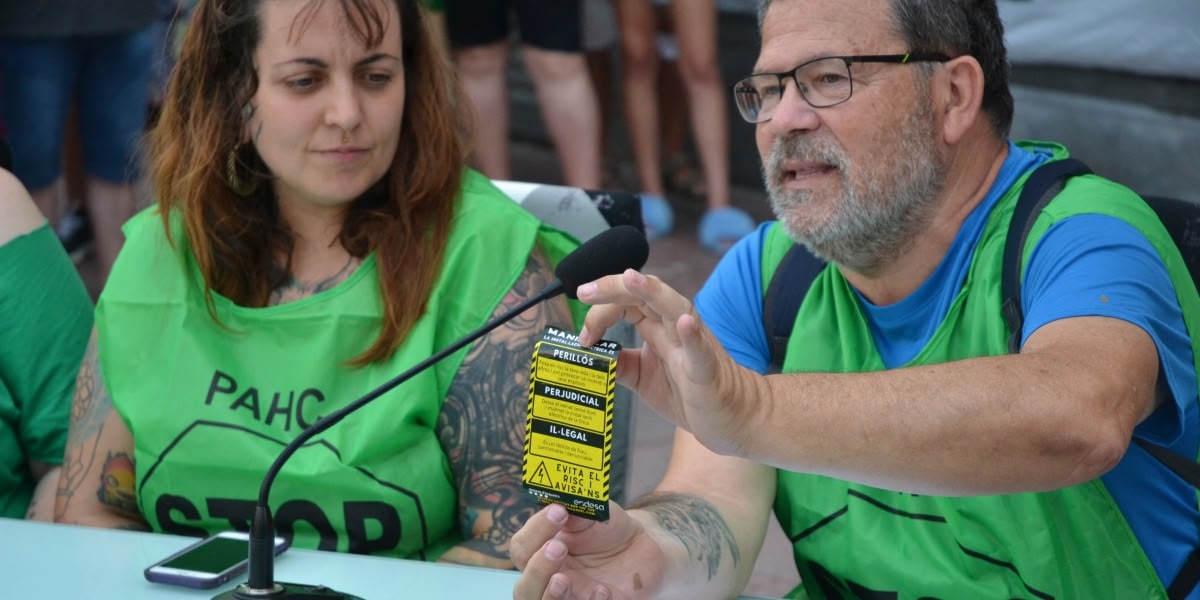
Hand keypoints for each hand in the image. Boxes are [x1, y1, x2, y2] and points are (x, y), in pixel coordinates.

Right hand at [511, 503, 665, 599]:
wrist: (642, 544)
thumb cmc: (607, 527)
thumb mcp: (592, 512)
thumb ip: (574, 511)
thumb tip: (560, 505)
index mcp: (542, 552)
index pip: (522, 548)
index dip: (536, 531)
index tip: (559, 511)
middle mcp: (550, 579)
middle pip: (525, 588)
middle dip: (537, 569)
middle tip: (558, 548)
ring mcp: (573, 596)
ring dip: (551, 595)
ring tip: (563, 580)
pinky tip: (604, 590)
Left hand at [576, 270, 763, 455]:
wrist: (728, 417)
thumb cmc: (688, 392)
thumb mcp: (642, 376)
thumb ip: (618, 362)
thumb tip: (589, 354)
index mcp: (658, 326)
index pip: (626, 303)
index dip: (600, 313)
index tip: (584, 337)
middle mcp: (675, 327)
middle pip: (644, 294)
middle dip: (613, 288)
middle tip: (584, 292)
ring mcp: (692, 345)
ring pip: (674, 307)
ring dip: (652, 292)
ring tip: (630, 279)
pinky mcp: (707, 369)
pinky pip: (699, 348)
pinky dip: (691, 334)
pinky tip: (684, 323)